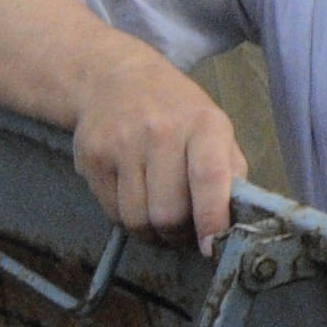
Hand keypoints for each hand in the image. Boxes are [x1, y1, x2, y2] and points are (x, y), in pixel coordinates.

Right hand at [66, 45, 244, 251]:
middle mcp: (160, 133)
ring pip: (137, 219)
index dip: (212, 219)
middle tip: (184, 233)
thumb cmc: (178, 112)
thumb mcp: (216, 129)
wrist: (116, 80)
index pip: (209, 178)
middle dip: (179, 234)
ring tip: (162, 222)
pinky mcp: (91, 158)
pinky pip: (112, 212)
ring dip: (153, 234)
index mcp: (204, 125)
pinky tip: (138, 203)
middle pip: (168, 212)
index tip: (212, 246)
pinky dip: (128, 221)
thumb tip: (235, 220)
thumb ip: (230, 172)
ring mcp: (121, 145)